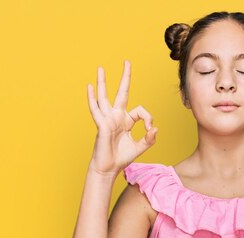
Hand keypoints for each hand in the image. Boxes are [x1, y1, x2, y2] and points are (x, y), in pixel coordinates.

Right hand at [87, 60, 157, 175]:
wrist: (109, 168)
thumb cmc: (122, 157)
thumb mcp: (140, 147)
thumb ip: (149, 139)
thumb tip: (155, 128)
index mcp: (126, 121)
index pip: (140, 111)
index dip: (148, 118)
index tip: (149, 130)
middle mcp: (116, 117)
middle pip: (121, 93)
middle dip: (125, 78)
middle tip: (127, 62)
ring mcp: (108, 119)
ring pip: (104, 97)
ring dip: (102, 83)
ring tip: (100, 68)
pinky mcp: (102, 125)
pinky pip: (96, 110)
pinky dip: (92, 98)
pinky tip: (89, 87)